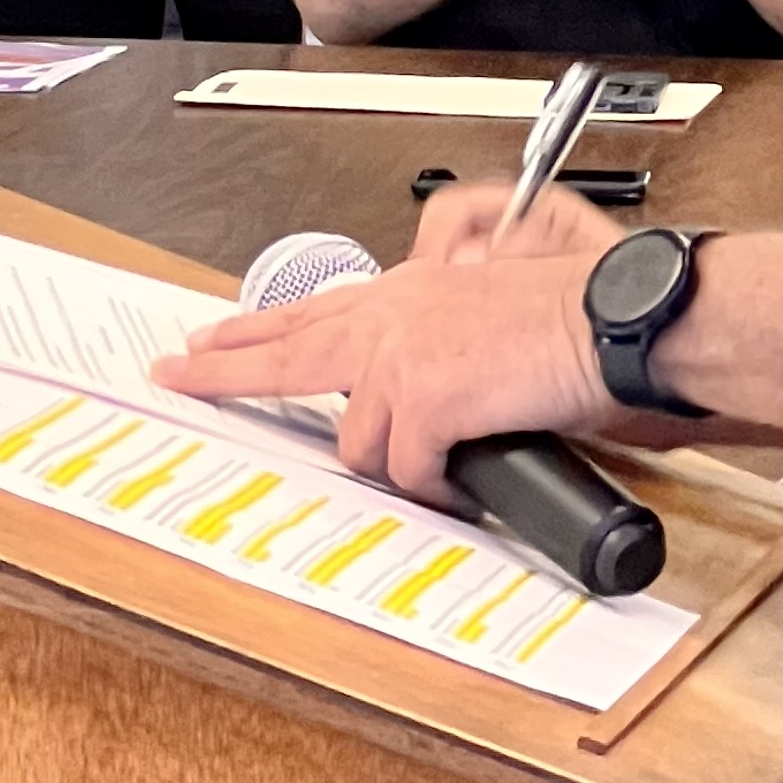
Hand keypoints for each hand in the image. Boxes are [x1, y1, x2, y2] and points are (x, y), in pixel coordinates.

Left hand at [157, 178, 611, 503]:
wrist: (608, 323)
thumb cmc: (566, 326)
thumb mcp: (480, 327)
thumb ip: (432, 353)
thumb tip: (407, 408)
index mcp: (406, 295)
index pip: (308, 313)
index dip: (250, 332)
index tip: (205, 340)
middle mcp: (394, 317)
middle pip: (285, 352)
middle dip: (221, 369)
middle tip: (173, 373)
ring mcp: (403, 357)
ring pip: (361, 442)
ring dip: (400, 465)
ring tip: (447, 462)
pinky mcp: (425, 398)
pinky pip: (410, 470)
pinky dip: (438, 486)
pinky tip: (463, 478)